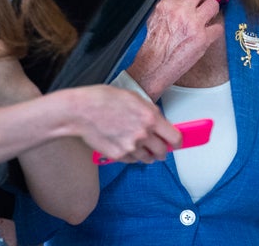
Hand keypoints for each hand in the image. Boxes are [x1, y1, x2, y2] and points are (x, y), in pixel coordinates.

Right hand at [66, 85, 181, 162]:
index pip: (174, 137)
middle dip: (162, 150)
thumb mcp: (134, 98)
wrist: (81, 111)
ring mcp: (130, 147)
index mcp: (150, 117)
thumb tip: (160, 122)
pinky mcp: (118, 155)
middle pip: (162, 152)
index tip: (176, 143)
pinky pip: (132, 160)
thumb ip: (150, 111)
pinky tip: (126, 145)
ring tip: (140, 146)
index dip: (177, 142)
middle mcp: (143, 134)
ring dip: (148, 154)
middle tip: (159, 146)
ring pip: (148, 159)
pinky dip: (132, 156)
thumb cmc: (104, 99)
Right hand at [126, 0, 222, 99]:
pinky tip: (208, 34)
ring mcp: (193, 24)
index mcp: (167, 5)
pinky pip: (218, 27)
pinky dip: (215, 31)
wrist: (155, 65)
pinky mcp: (203, 38)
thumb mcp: (154, 18)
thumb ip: (167, 6)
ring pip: (213, 4)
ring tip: (207, 18)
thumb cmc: (153, 46)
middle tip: (201, 5)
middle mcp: (181, 11)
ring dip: (212, 11)